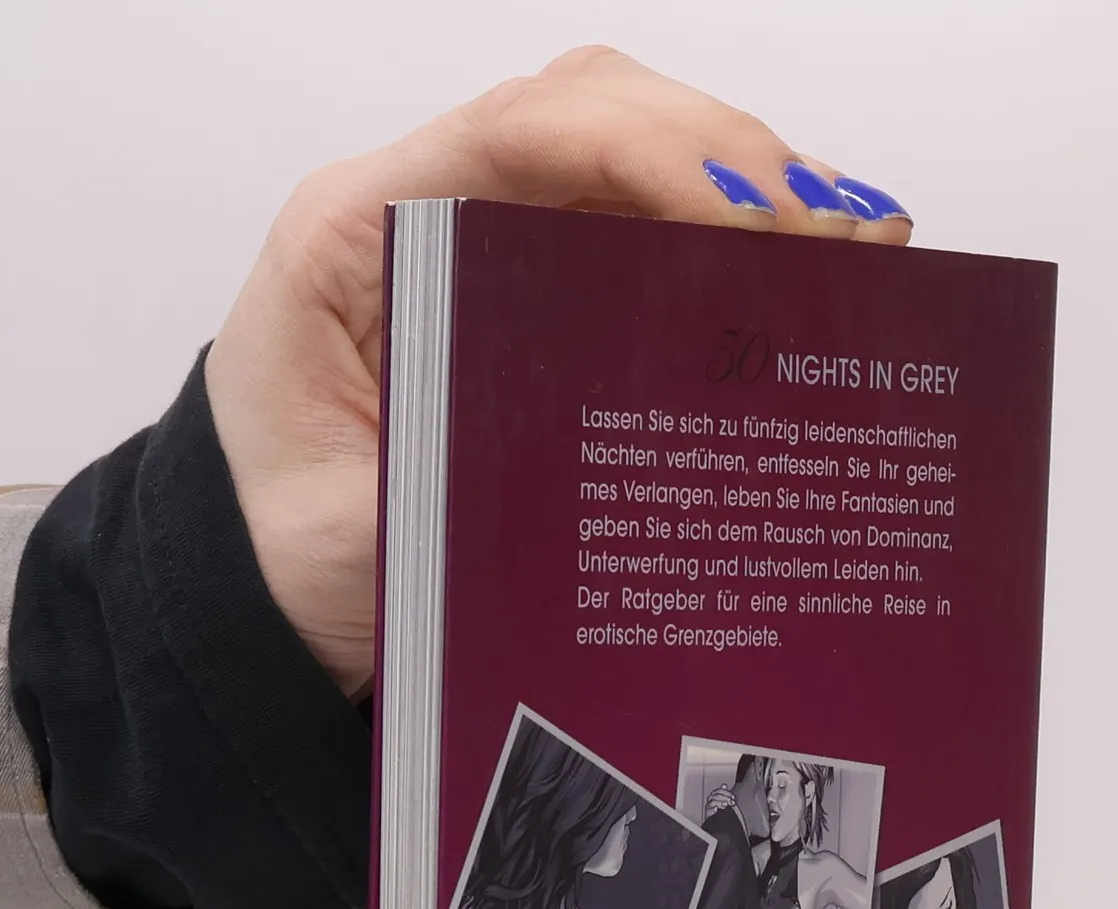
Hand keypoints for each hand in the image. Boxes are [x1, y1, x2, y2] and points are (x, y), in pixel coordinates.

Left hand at [205, 46, 912, 697]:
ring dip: (752, 187)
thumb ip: (458, 472)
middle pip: (599, 118)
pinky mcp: (535, 296)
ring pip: (637, 159)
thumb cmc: (285, 548)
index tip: (757, 224)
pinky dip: (733, 242)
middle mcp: (430, 212)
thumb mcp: (353, 528)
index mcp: (359, 232)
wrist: (258, 582)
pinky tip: (811, 272)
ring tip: (860, 243)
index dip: (658, 157)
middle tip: (840, 238)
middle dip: (731, 158)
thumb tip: (614, 446)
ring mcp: (489, 246)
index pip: (526, 134)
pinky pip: (642, 235)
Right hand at [703, 784, 736, 817]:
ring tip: (726, 805)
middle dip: (726, 798)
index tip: (733, 797)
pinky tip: (716, 809)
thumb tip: (724, 785)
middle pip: (717, 796)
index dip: (727, 793)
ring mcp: (708, 805)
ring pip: (713, 802)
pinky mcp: (707, 812)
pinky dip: (713, 809)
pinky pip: (710, 810)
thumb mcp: (721, 799)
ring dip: (721, 803)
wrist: (713, 817)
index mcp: (714, 794)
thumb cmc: (718, 807)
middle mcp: (710, 799)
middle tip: (732, 802)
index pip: (720, 790)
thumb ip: (723, 792)